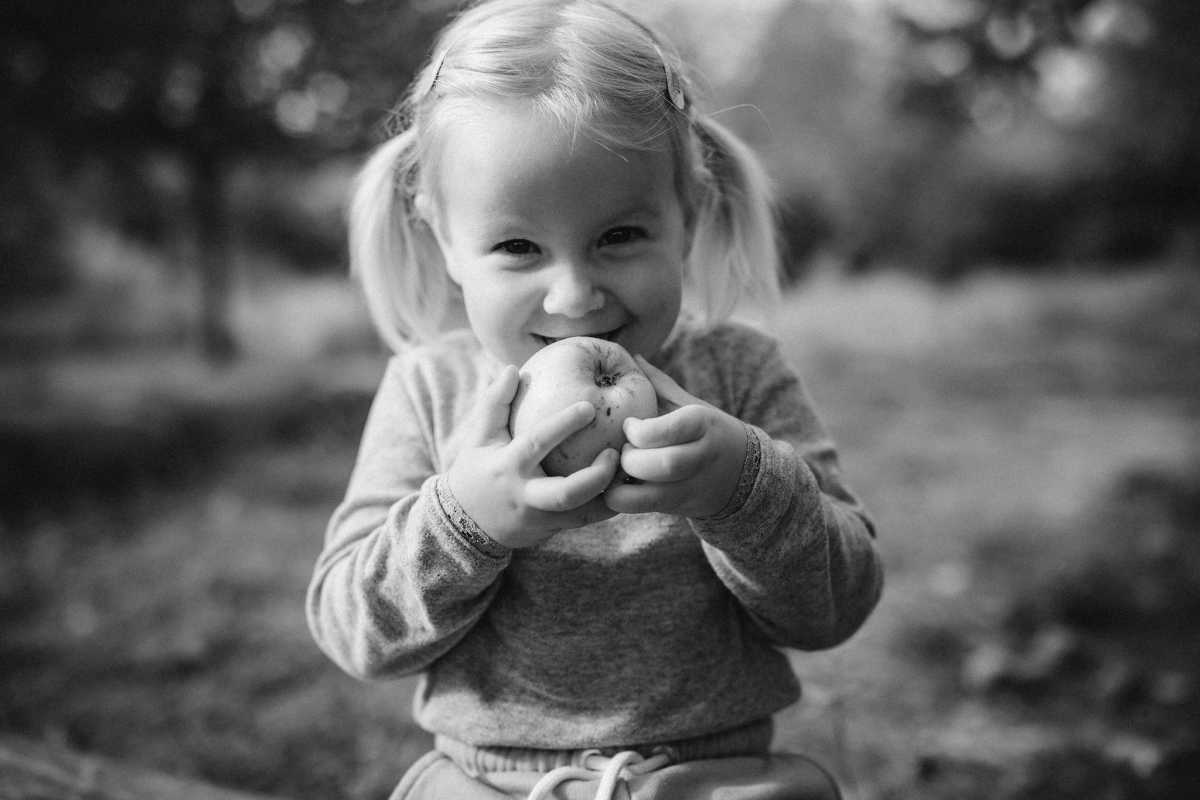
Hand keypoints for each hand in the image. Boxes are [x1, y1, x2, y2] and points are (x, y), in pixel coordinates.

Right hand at [446, 365, 618, 548]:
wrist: (466, 525)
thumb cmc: (476, 471)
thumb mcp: (480, 437)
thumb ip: (495, 403)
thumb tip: (513, 368)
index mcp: (509, 466)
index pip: (537, 443)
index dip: (563, 425)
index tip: (589, 406)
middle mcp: (527, 495)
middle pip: (566, 493)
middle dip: (595, 476)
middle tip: (616, 453)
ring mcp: (542, 518)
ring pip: (583, 513)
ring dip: (611, 493)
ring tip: (632, 470)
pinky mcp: (554, 530)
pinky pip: (588, 519)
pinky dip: (609, 504)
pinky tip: (627, 484)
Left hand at [604, 356, 746, 518]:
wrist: (745, 477)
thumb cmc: (708, 432)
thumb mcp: (692, 405)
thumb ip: (660, 384)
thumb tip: (632, 355)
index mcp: (703, 424)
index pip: (672, 429)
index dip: (640, 430)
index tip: (629, 425)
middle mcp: (701, 457)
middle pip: (663, 464)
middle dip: (630, 458)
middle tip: (618, 450)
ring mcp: (691, 486)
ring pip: (651, 494)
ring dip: (621, 482)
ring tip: (614, 470)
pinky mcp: (678, 507)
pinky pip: (640, 508)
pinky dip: (620, 498)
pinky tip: (615, 484)